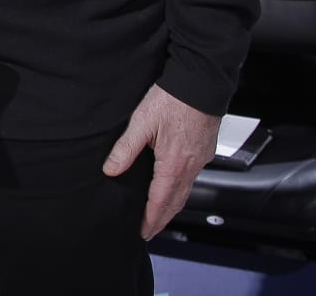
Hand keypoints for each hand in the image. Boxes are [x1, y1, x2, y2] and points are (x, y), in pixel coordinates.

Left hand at [102, 84, 221, 238]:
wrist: (201, 83)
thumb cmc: (172, 100)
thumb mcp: (141, 122)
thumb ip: (126, 149)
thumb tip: (111, 170)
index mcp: (173, 164)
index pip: (160, 201)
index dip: (150, 219)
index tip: (142, 232)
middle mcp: (191, 166)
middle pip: (176, 202)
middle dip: (162, 219)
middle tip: (150, 231)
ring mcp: (200, 159)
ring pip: (186, 191)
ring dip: (172, 206)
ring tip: (160, 215)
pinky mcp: (204, 150)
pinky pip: (193, 178)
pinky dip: (181, 190)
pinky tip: (174, 186)